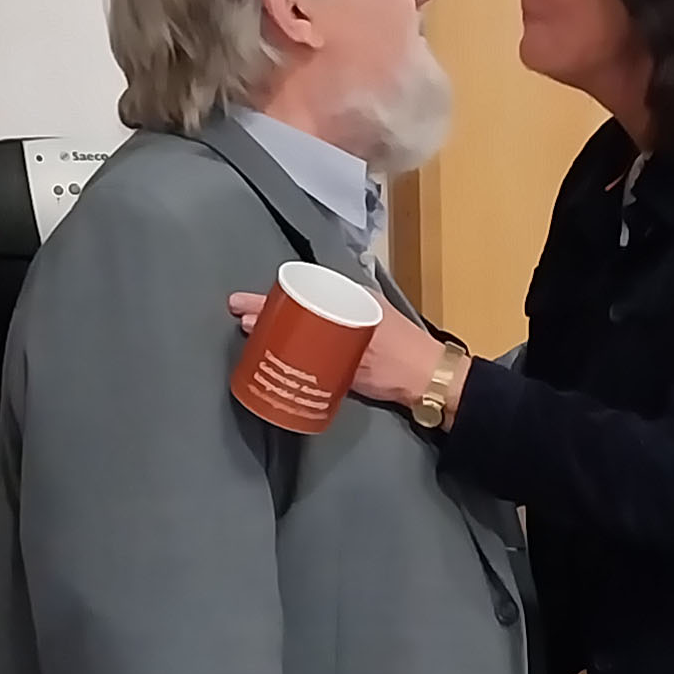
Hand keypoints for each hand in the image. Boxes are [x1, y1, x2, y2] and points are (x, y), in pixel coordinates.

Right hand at [225, 294, 461, 415]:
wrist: (435, 382)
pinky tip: (281, 349)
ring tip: (252, 333)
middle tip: (238, 318)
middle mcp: (349, 307)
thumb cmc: (400, 365)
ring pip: (307, 318)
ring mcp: (351, 326)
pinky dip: (296, 337)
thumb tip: (289, 346)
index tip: (241, 305)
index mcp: (351, 300)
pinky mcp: (354, 346)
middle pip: (300, 303)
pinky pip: (317, 335)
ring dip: (280, 325)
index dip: (268, 299)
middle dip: (268, 310)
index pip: (301, 291)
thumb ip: (329, 351)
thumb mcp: (361, 357)